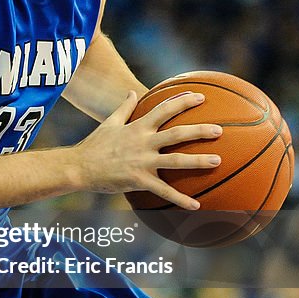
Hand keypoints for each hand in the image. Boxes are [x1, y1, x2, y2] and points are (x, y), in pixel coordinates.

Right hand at [73, 91, 222, 209]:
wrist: (79, 167)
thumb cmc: (94, 145)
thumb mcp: (109, 123)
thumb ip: (124, 107)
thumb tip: (132, 91)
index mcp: (138, 127)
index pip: (164, 110)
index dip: (183, 102)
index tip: (201, 97)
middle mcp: (143, 142)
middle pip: (177, 134)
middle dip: (200, 131)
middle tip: (219, 130)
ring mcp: (142, 162)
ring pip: (175, 160)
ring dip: (198, 161)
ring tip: (217, 161)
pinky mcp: (138, 180)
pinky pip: (163, 191)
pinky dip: (180, 199)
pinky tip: (196, 205)